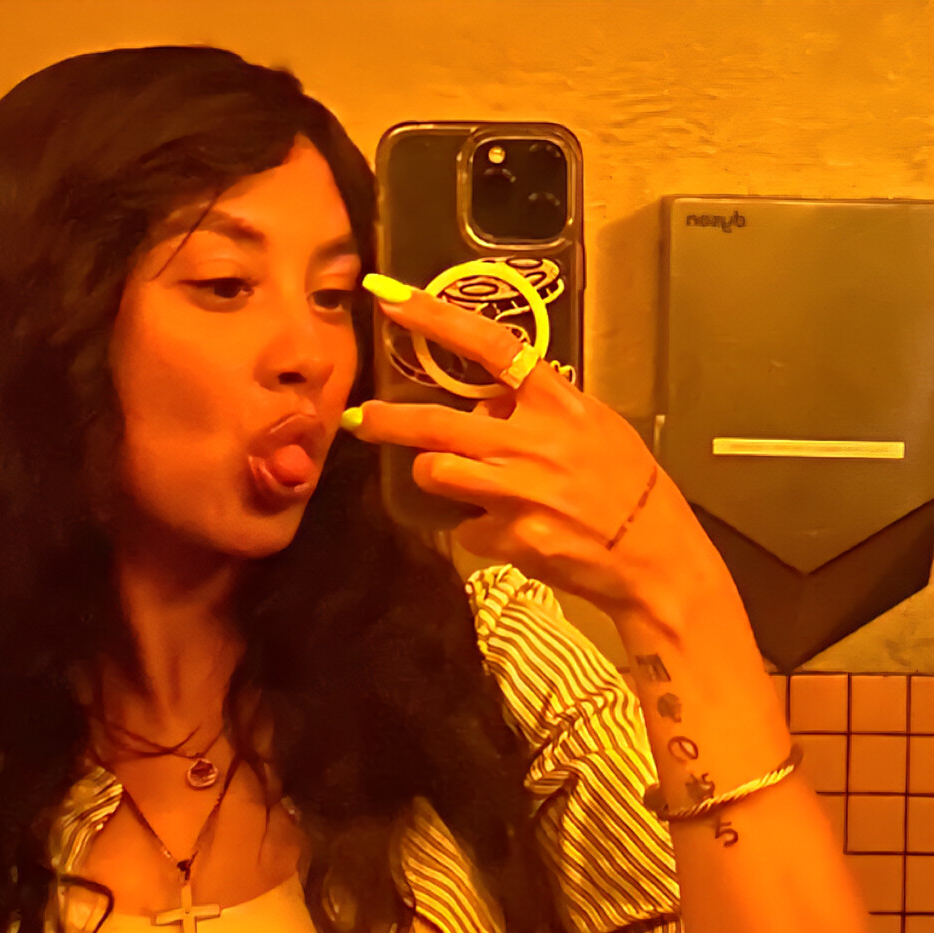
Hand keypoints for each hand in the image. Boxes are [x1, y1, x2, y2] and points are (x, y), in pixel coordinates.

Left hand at [345, 277, 710, 620]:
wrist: (653, 553)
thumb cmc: (627, 485)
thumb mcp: (594, 425)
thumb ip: (537, 408)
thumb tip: (487, 405)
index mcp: (558, 402)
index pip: (490, 345)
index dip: (436, 318)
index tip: (391, 298)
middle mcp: (533, 442)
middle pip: (438, 424)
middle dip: (389, 421)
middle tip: (360, 419)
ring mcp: (518, 492)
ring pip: (437, 474)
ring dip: (434, 477)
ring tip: (454, 482)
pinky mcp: (510, 538)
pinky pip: (468, 528)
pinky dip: (480, 529)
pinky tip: (512, 531)